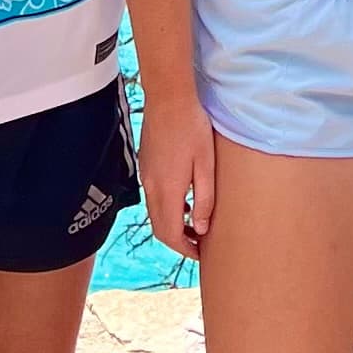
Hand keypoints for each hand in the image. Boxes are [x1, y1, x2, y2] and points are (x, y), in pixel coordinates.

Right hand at [138, 87, 217, 257]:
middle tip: (199, 244)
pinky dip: (167, 208)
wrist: (169, 98)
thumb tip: (201, 228)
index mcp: (167, 191)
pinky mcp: (146, 166)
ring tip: (194, 225)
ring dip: (172, 225)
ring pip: (155, 214)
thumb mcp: (206, 165)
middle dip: (177, 241)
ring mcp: (146, 176)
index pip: (170, 234)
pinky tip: (184, 200)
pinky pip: (154, 197)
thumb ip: (205, 199)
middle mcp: (151, 188)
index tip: (201, 254)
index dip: (185, 249)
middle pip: (159, 228)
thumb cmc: (193, 127)